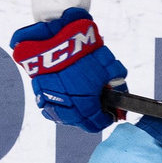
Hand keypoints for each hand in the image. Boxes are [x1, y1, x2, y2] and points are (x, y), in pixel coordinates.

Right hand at [11, 9, 126, 134]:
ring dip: (75, 114)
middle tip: (98, 109)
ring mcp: (52, 103)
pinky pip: (49, 107)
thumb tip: (122, 91)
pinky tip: (65, 98)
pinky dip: (58, 106)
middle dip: (91, 117)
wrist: (55, 39)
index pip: (97, 123)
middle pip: (81, 123)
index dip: (106, 119)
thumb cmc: (83, 52)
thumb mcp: (108, 65)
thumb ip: (118, 81)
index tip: (110, 115)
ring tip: (81, 103)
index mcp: (87, 105)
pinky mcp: (39, 93)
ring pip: (64, 117)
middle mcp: (69, 109)